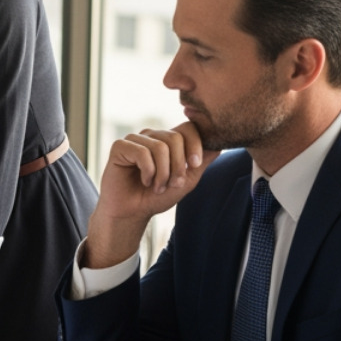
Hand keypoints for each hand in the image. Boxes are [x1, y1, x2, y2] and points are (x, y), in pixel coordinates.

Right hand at [85, 123, 221, 268]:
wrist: (133, 212)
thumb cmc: (157, 197)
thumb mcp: (187, 180)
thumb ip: (202, 161)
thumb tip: (220, 144)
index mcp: (167, 140)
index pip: (188, 127)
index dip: (195, 144)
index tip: (194, 165)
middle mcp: (151, 136)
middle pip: (175, 137)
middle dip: (178, 165)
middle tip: (171, 183)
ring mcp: (135, 140)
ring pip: (159, 147)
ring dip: (162, 173)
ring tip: (157, 186)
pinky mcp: (120, 147)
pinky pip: (142, 153)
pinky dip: (147, 172)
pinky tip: (144, 181)